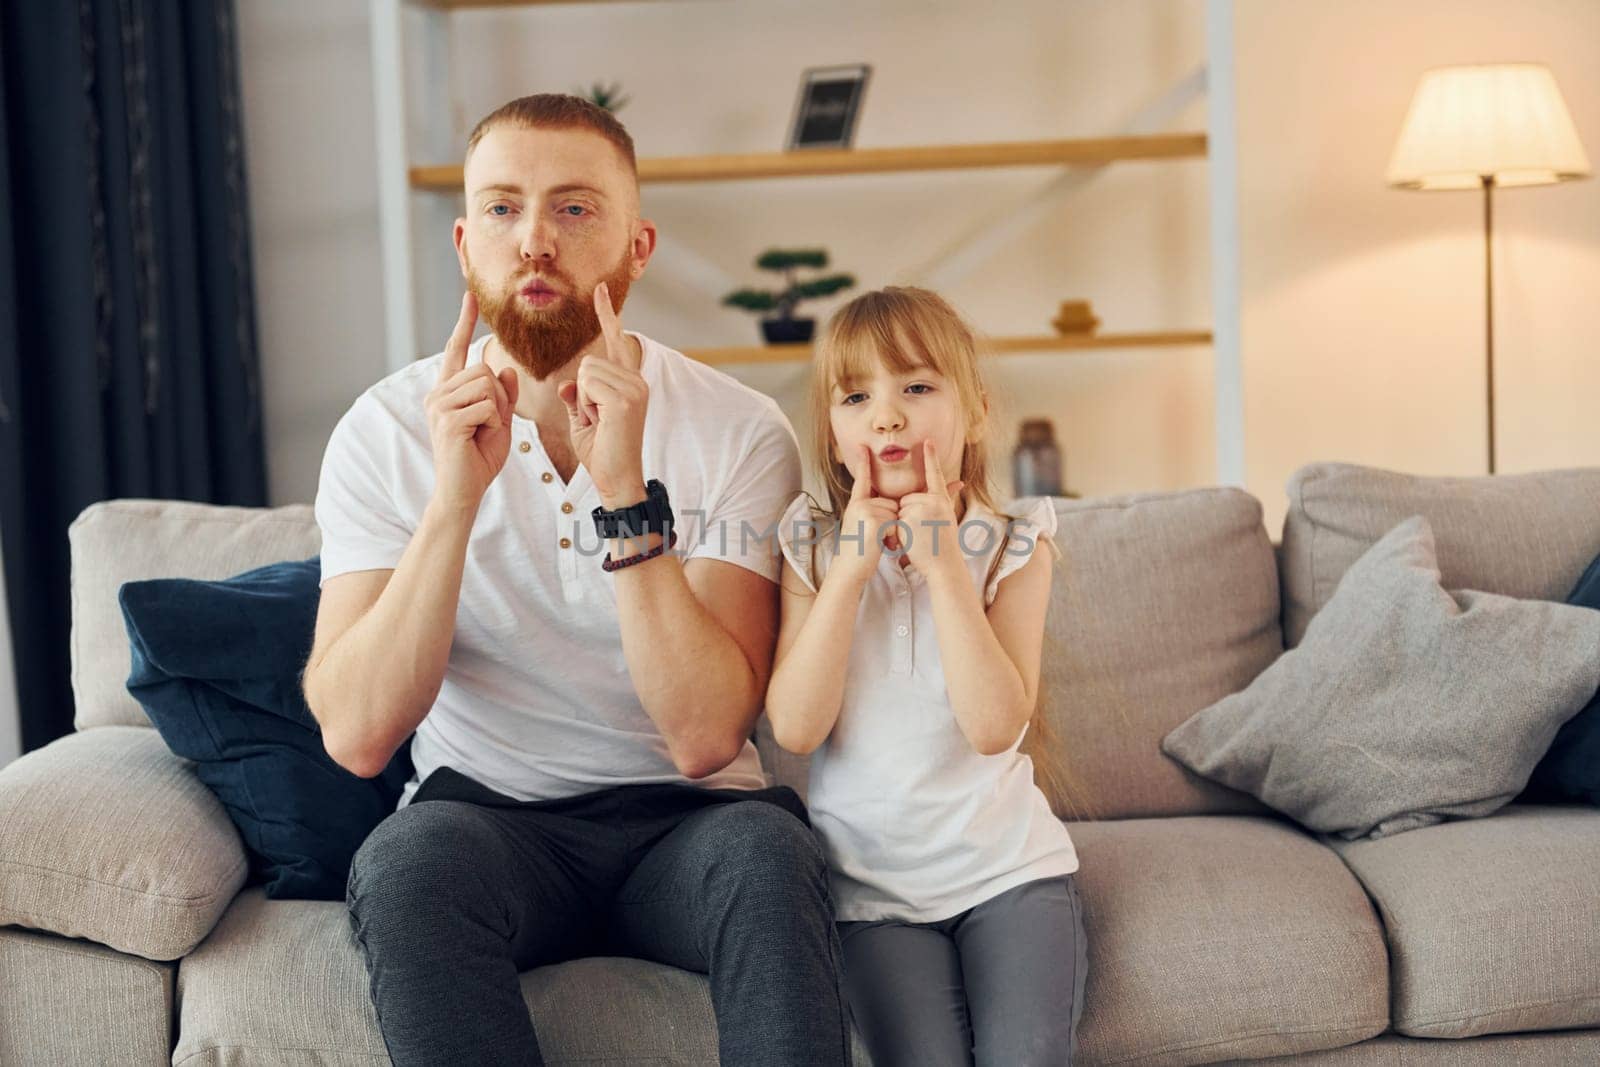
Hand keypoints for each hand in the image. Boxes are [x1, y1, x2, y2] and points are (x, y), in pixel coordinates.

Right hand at [426, 292, 519, 513]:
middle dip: (500, 397)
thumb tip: (507, 370)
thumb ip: (504, 396)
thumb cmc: (479, 458)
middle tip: (491, 424)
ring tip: (483, 432)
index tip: (470, 297)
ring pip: (486, 385)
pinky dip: (494, 424)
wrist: (464, 491)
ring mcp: (439, 406)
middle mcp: (438, 393)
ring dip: (497, 411)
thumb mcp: (500, 422)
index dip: (464, 323)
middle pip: (483, 369)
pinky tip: (481, 439)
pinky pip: (487, 406)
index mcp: (448, 391)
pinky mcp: (446, 421)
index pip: (456, 350)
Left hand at [558, 282, 647, 505]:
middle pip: (588, 361)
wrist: (616, 479)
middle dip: (582, 392)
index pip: (615, 341)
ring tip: (600, 422)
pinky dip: (586, 406)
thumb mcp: (582, 420)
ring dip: (584, 400)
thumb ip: (577, 396)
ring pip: (586, 372)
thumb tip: (569, 384)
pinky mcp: (627, 399)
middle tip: (597, 419)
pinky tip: (601, 422)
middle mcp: (636, 380)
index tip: (600, 289)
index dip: (607, 314)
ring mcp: (635, 388)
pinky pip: (587, 384)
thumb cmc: (601, 453)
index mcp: (629, 382)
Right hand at [828, 444, 899, 587]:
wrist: (849, 569)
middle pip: (892, 503)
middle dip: (893, 521)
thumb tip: (891, 507)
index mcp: (856, 504)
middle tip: (878, 539)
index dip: (863, 462)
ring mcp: (866, 511)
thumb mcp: (861, 527)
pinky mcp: (874, 521)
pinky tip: (881, 545)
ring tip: (879, 543)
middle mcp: (859, 504)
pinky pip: (896, 521)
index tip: (863, 445)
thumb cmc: (859, 553)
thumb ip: (872, 513)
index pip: (862, 480)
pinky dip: (895, 535)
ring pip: (896, 512)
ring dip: (895, 530)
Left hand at [899, 440, 964, 575]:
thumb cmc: (944, 544)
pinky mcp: (908, 521)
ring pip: (899, 509)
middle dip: (908, 513)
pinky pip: (895, 520)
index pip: (935, 474)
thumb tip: (960, 482)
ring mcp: (920, 511)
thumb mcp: (948, 517)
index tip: (927, 441)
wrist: (944, 566)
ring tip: (918, 537)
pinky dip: (898, 532)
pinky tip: (912, 541)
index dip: (931, 457)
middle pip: (907, 498)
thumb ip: (947, 497)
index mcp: (942, 500)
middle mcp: (933, 502)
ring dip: (903, 523)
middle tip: (922, 531)